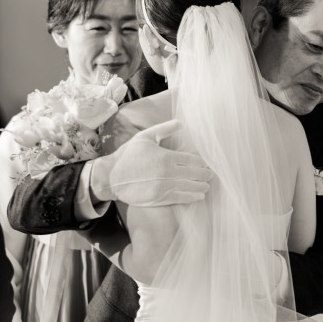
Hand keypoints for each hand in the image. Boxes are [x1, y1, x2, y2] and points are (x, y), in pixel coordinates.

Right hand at [91, 119, 212, 206]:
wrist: (111, 177)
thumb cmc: (128, 155)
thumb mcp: (145, 137)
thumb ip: (164, 130)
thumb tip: (181, 123)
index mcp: (166, 157)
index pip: (192, 160)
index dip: (202, 163)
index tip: (207, 164)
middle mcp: (168, 172)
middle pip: (195, 174)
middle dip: (205, 175)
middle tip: (211, 175)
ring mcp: (165, 187)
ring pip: (191, 187)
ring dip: (201, 187)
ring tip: (206, 186)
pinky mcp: (161, 198)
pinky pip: (182, 198)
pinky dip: (193, 197)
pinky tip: (199, 195)